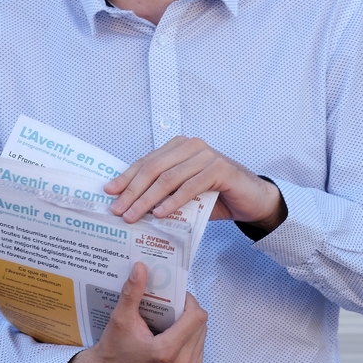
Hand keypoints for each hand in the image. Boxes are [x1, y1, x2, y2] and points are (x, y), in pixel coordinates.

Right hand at [61, 263, 206, 362]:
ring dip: (190, 326)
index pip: (196, 318)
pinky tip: (173, 337)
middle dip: (188, 312)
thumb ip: (132, 292)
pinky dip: (189, 341)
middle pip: (201, 327)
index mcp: (167, 351)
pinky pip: (198, 353)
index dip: (189, 301)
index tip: (175, 295)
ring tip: (170, 322)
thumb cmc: (114, 349)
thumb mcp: (120, 318)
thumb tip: (141, 267)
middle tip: (170, 306)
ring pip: (202, 339)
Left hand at [104, 136, 286, 230]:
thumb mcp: (184, 193)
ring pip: (169, 178)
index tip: (109, 192)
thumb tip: (131, 206)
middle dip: (132, 190)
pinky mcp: (220, 169)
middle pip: (153, 169)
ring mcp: (206, 155)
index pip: (146, 162)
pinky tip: (160, 214)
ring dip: (148, 199)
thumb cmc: (216, 196)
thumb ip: (163, 193)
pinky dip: (173, 201)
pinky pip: (190, 186)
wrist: (253, 200)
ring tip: (134, 215)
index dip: (126, 177)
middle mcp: (190, 146)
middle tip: (118, 209)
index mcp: (178, 147)